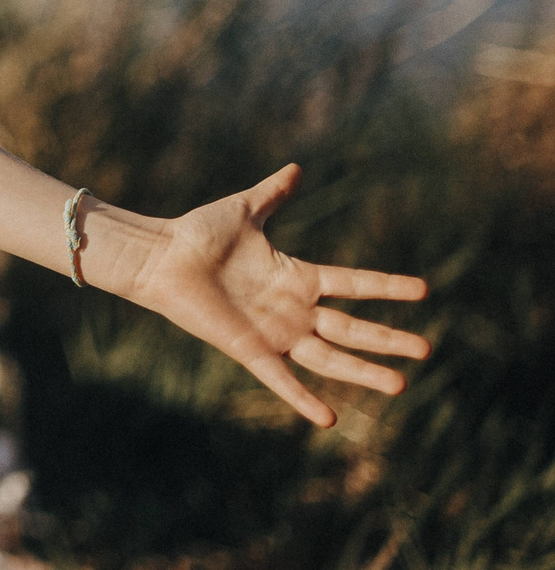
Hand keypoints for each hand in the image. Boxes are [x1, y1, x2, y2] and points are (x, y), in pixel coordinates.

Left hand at [115, 163, 429, 427]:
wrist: (160, 255)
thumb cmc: (197, 233)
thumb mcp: (245, 210)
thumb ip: (273, 194)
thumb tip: (296, 167)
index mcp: (296, 277)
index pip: (353, 283)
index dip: (386, 286)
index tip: (423, 289)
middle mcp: (292, 309)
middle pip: (350, 328)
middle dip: (387, 340)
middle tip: (427, 349)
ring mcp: (273, 332)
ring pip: (328, 358)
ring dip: (363, 371)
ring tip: (401, 384)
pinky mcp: (249, 349)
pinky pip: (280, 379)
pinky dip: (302, 400)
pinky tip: (328, 419)